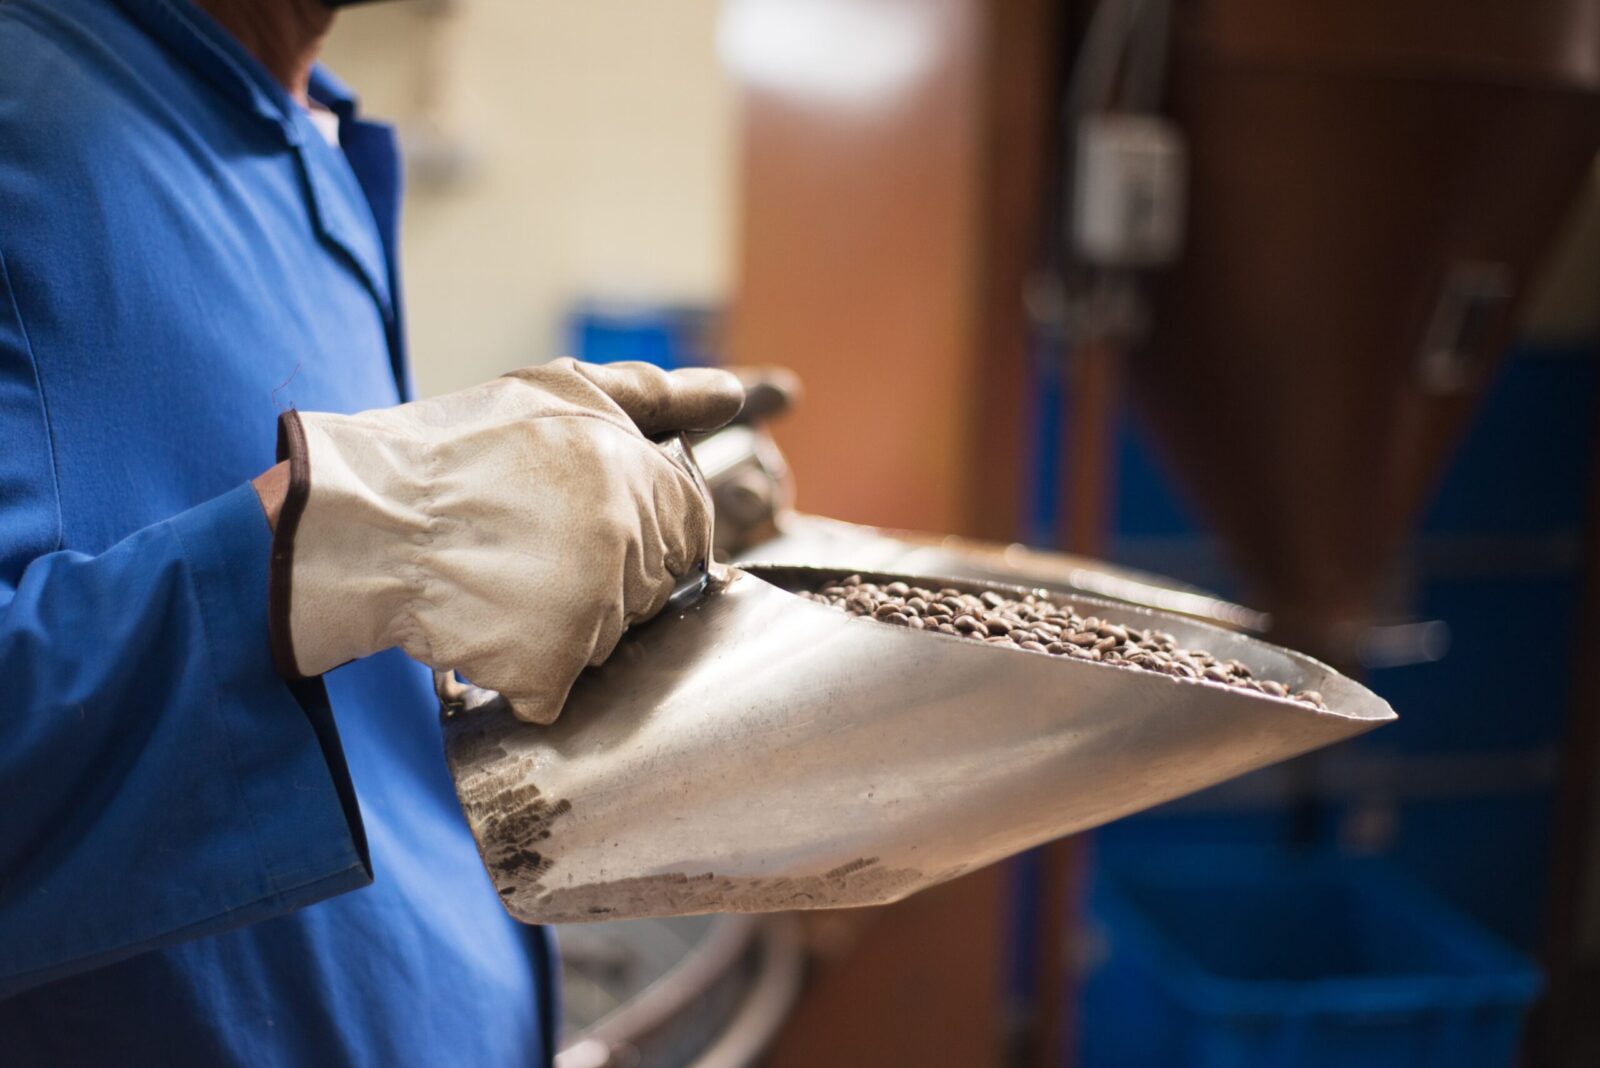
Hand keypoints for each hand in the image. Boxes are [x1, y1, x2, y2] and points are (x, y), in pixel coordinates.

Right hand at [265, 358, 742, 723]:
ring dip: (567, 624)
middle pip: (654, 589)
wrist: (360, 518)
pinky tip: (488, 625)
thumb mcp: (561, 393)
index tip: (584, 523)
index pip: (690, 529)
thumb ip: (658, 397)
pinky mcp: (548, 666)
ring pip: (609, 640)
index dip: (644, 528)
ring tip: (503, 579)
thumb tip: (732, 394)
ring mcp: (591, 611)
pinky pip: (560, 687)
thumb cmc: (458, 448)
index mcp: (642, 482)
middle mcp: (627, 546)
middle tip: (532, 548)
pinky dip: (527, 671)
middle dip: (608, 577)